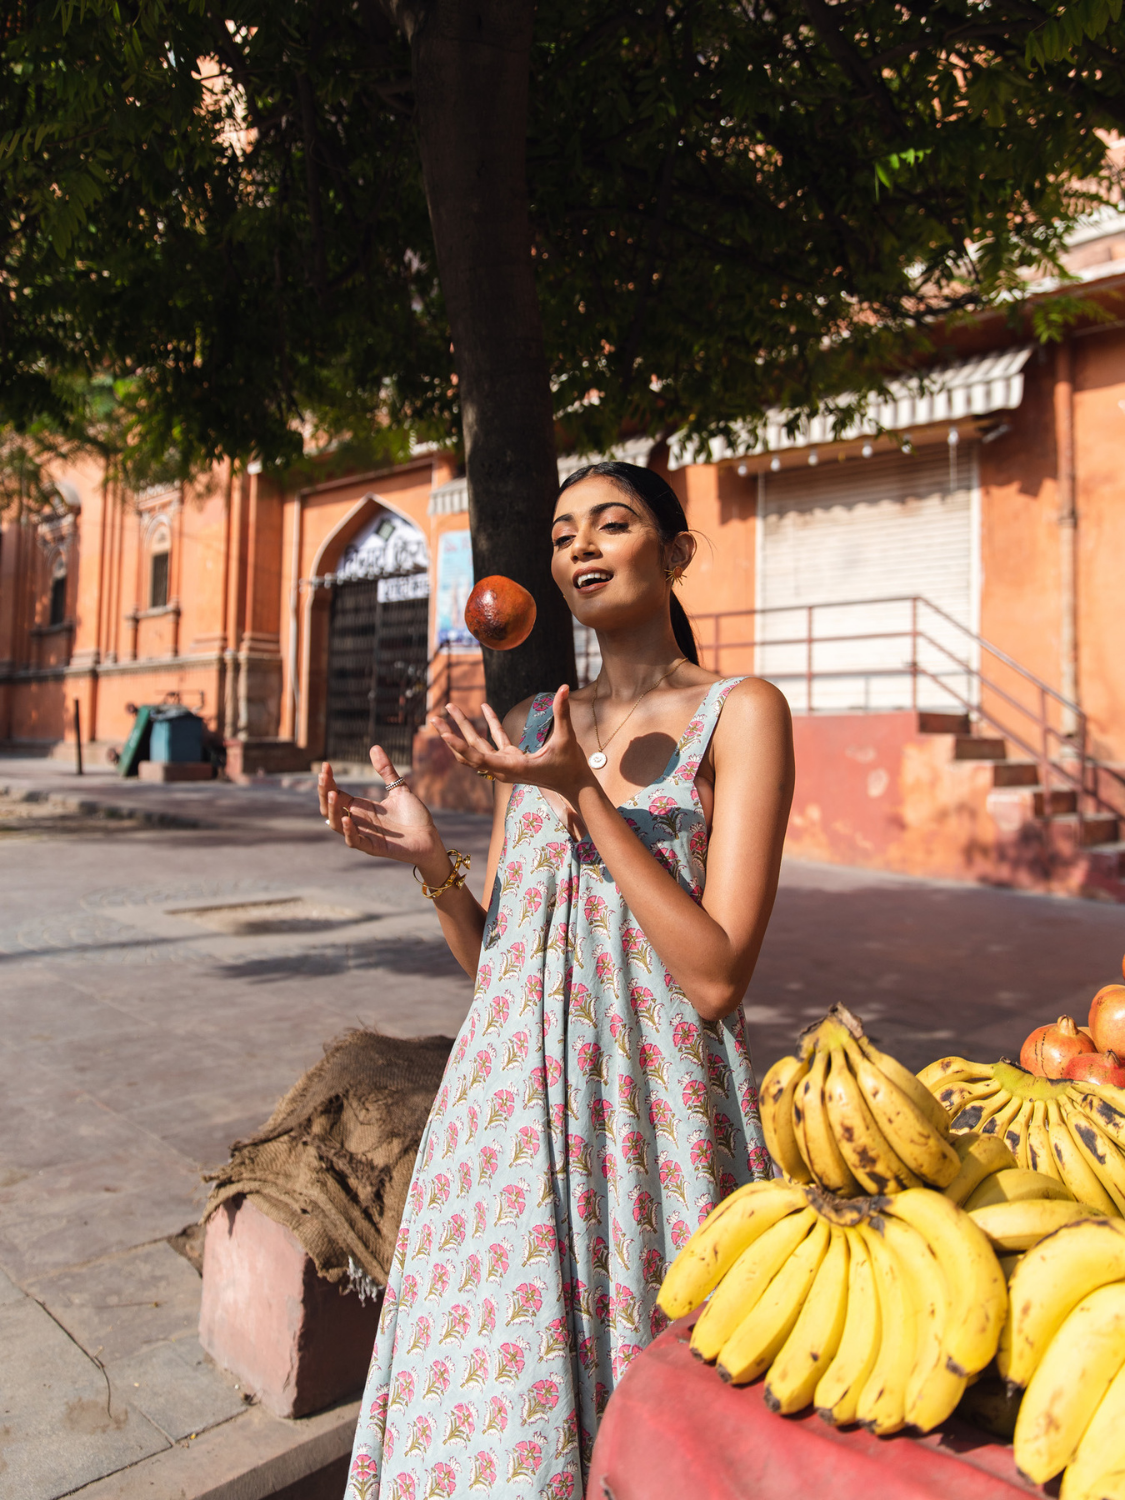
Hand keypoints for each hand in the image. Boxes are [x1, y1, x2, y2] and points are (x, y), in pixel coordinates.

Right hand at [318, 748, 445, 871]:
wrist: (430, 838)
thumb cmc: (414, 817)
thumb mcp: (399, 789)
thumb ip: (386, 771)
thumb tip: (374, 747)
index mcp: (361, 808)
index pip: (336, 794)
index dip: (328, 781)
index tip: (325, 765)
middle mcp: (359, 821)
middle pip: (330, 808)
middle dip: (324, 792)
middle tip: (323, 776)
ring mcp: (364, 835)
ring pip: (337, 825)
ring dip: (332, 810)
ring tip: (331, 794)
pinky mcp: (374, 847)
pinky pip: (355, 841)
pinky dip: (349, 831)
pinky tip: (347, 819)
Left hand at [431, 685, 593, 798]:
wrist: (574, 785)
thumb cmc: (571, 766)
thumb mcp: (567, 739)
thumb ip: (563, 713)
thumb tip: (564, 688)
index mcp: (512, 768)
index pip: (479, 758)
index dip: (460, 747)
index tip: (444, 735)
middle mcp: (504, 768)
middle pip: (470, 752)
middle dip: (451, 735)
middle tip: (434, 718)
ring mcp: (506, 764)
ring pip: (478, 747)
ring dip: (463, 729)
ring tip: (449, 709)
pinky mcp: (512, 758)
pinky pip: (496, 740)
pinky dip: (489, 724)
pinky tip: (484, 706)